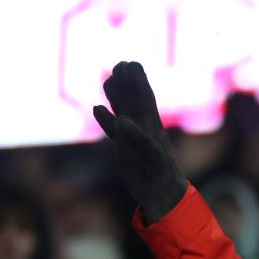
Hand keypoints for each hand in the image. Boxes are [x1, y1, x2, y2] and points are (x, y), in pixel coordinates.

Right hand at [94, 61, 187, 222]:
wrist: (161, 194)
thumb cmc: (160, 175)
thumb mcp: (150, 155)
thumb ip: (136, 137)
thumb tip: (121, 119)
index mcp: (150, 123)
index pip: (143, 95)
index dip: (137, 79)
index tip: (129, 64)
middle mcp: (142, 126)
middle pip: (133, 98)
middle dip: (126, 81)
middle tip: (120, 65)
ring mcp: (133, 137)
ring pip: (122, 110)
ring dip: (116, 96)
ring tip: (109, 80)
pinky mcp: (125, 149)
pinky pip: (113, 130)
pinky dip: (105, 119)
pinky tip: (96, 108)